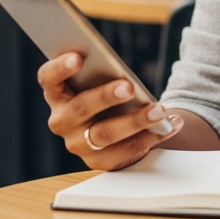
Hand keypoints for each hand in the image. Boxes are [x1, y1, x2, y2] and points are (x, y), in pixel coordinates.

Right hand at [38, 52, 182, 169]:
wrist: (117, 126)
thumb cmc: (104, 93)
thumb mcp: (99, 79)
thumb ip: (101, 70)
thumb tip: (116, 64)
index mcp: (56, 92)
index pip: (48, 78)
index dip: (60, 67)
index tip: (78, 57)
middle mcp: (61, 120)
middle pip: (80, 107)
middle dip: (105, 96)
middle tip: (129, 87)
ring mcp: (78, 143)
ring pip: (104, 134)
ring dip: (135, 121)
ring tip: (159, 110)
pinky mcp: (99, 161)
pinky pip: (126, 151)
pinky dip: (152, 136)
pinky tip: (171, 124)